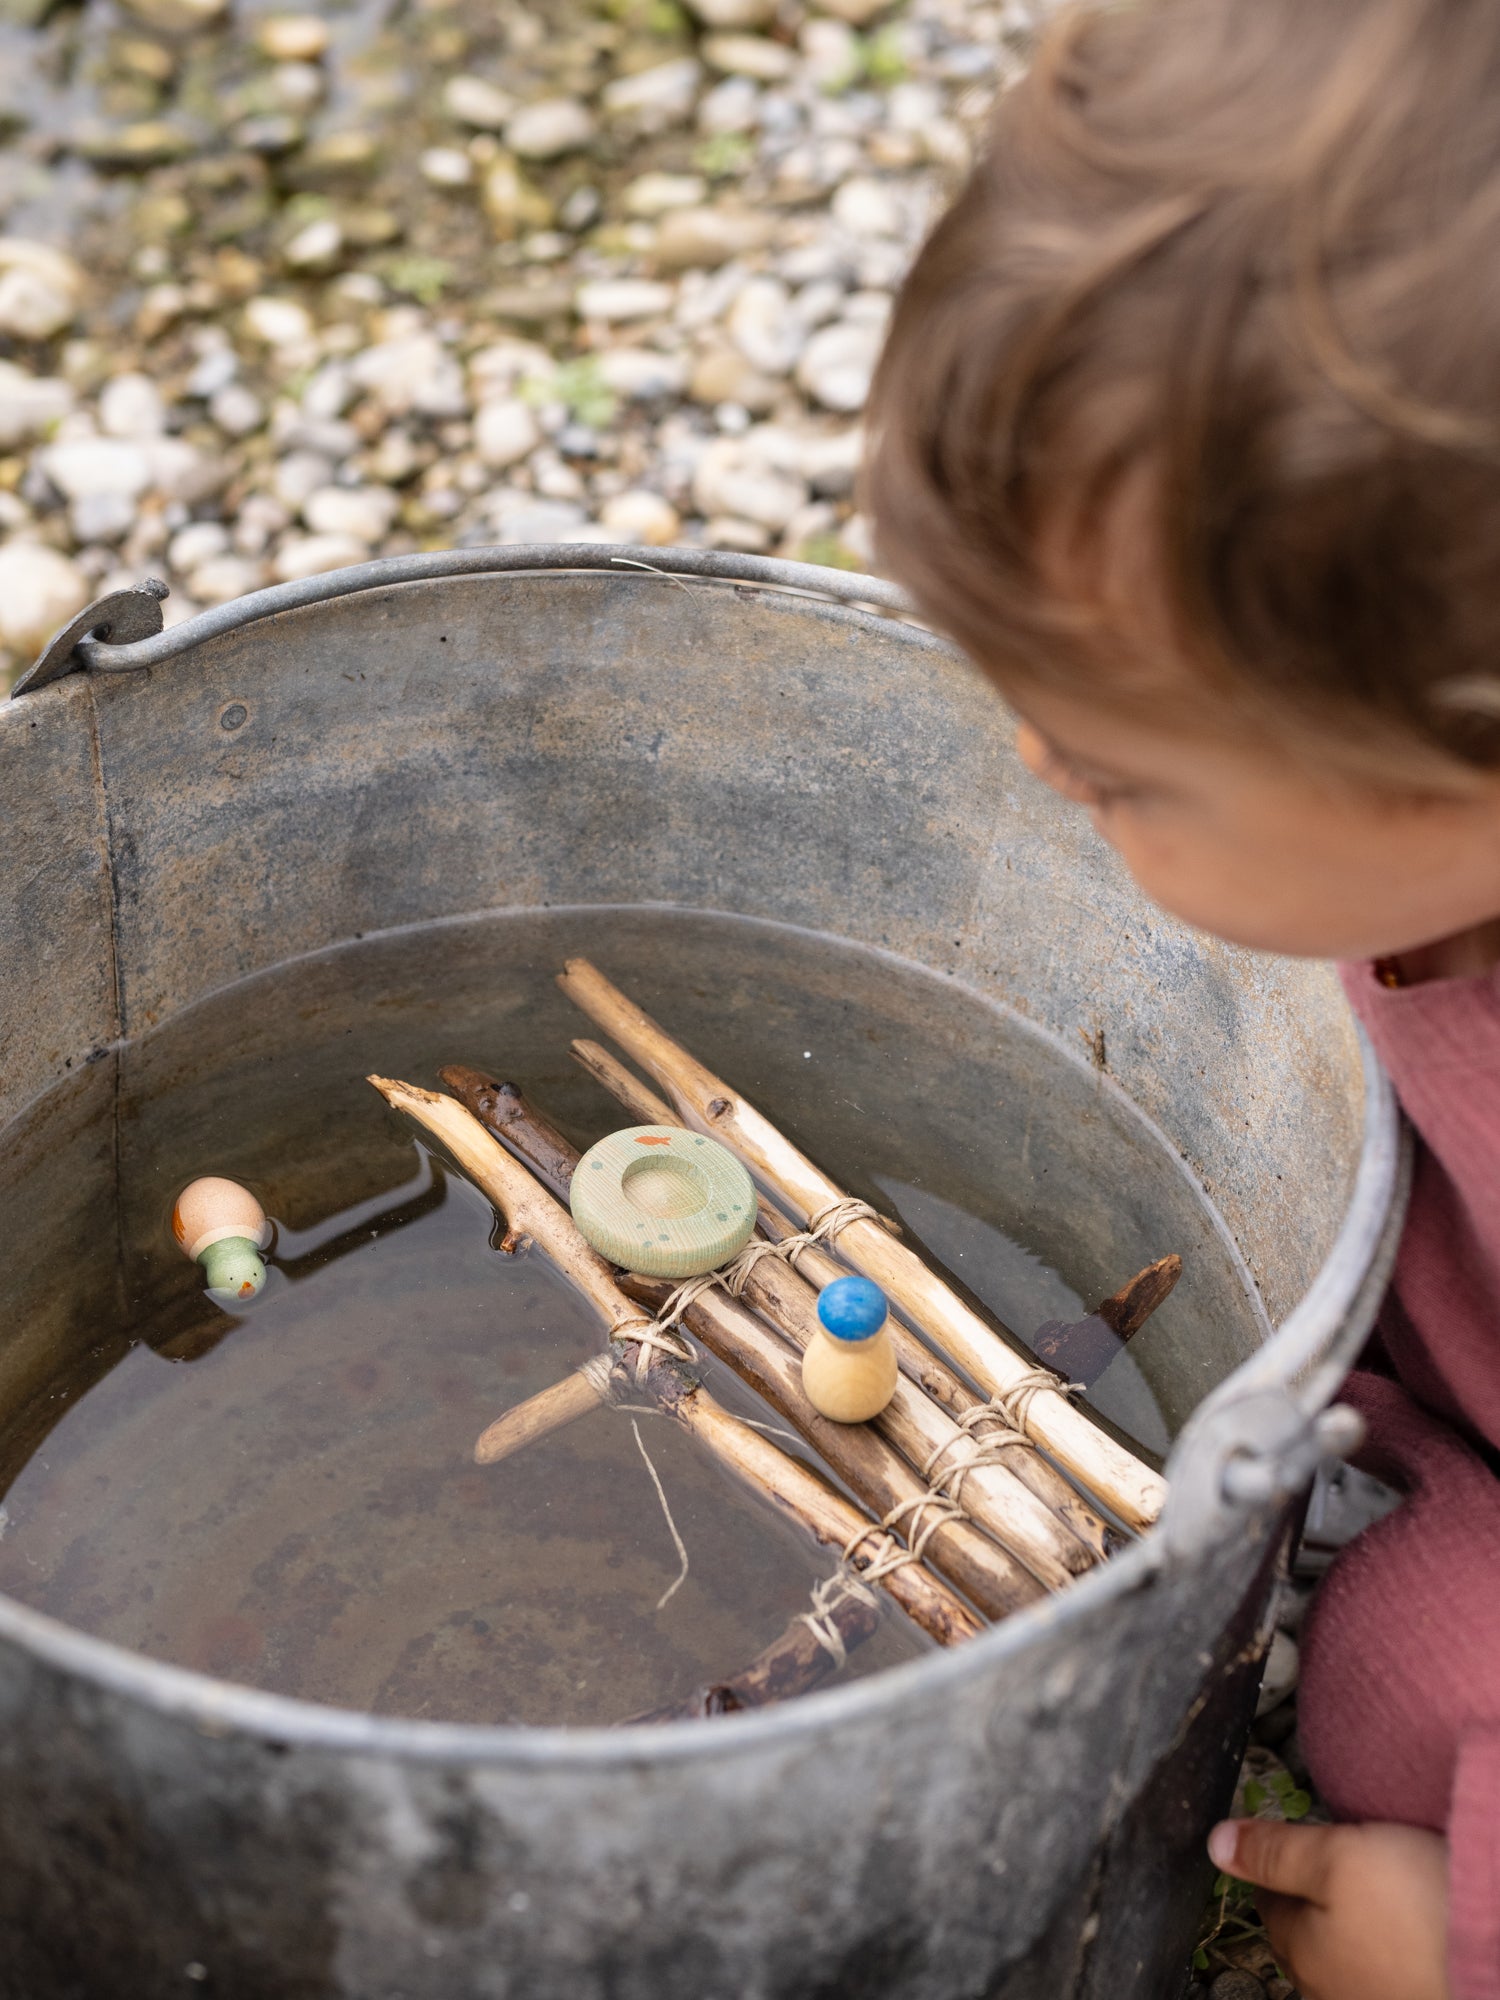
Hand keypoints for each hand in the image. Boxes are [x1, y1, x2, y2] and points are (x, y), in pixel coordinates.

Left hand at [1207, 1818, 1449, 1999]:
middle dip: (1315, 1904)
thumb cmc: (1414, 1911)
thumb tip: (1214, 1845)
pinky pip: (1389, 1977)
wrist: (1498, 1964)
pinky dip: (1393, 1953)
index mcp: (1300, 1953)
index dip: (1279, 1866)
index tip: (1298, 1842)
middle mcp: (1331, 1993)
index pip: (1269, 1902)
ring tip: (1382, 1900)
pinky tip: (1413, 1936)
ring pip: (1349, 1961)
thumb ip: (1273, 1852)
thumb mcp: (1335, 1858)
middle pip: (1307, 1937)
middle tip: (1341, 1866)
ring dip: (1358, 1932)